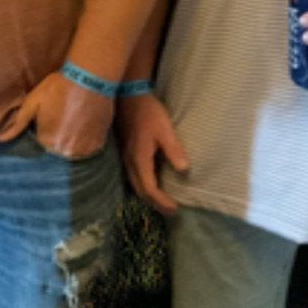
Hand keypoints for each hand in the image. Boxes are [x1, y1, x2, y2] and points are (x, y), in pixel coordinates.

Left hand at [0, 70, 113, 158]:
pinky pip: (88, 148)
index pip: (42, 142)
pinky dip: (87, 139)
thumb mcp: (33, 101)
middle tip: (65, 115)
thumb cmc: (58, 87)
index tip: (52, 114)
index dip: (46, 127)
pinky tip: (86, 123)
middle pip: (58, 147)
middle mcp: (64, 150)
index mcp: (46, 141)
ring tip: (75, 119)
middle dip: (59, 135)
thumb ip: (18, 122)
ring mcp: (83, 149)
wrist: (88, 79)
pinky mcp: (98, 144)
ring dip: (73, 139)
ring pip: (73, 149)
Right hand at [116, 93, 187, 215]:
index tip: (175, 209)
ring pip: (134, 184)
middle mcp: (129, 162)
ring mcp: (124, 157)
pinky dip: (142, 185)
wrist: (128, 96)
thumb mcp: (165, 130)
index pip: (149, 189)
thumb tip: (184, 171)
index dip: (162, 202)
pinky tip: (150, 182)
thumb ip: (173, 150)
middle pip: (140, 191)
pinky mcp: (124, 151)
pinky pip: (132, 175)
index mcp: (139, 159)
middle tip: (170, 211)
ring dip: (147, 195)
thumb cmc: (148, 112)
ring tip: (161, 201)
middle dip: (154, 203)